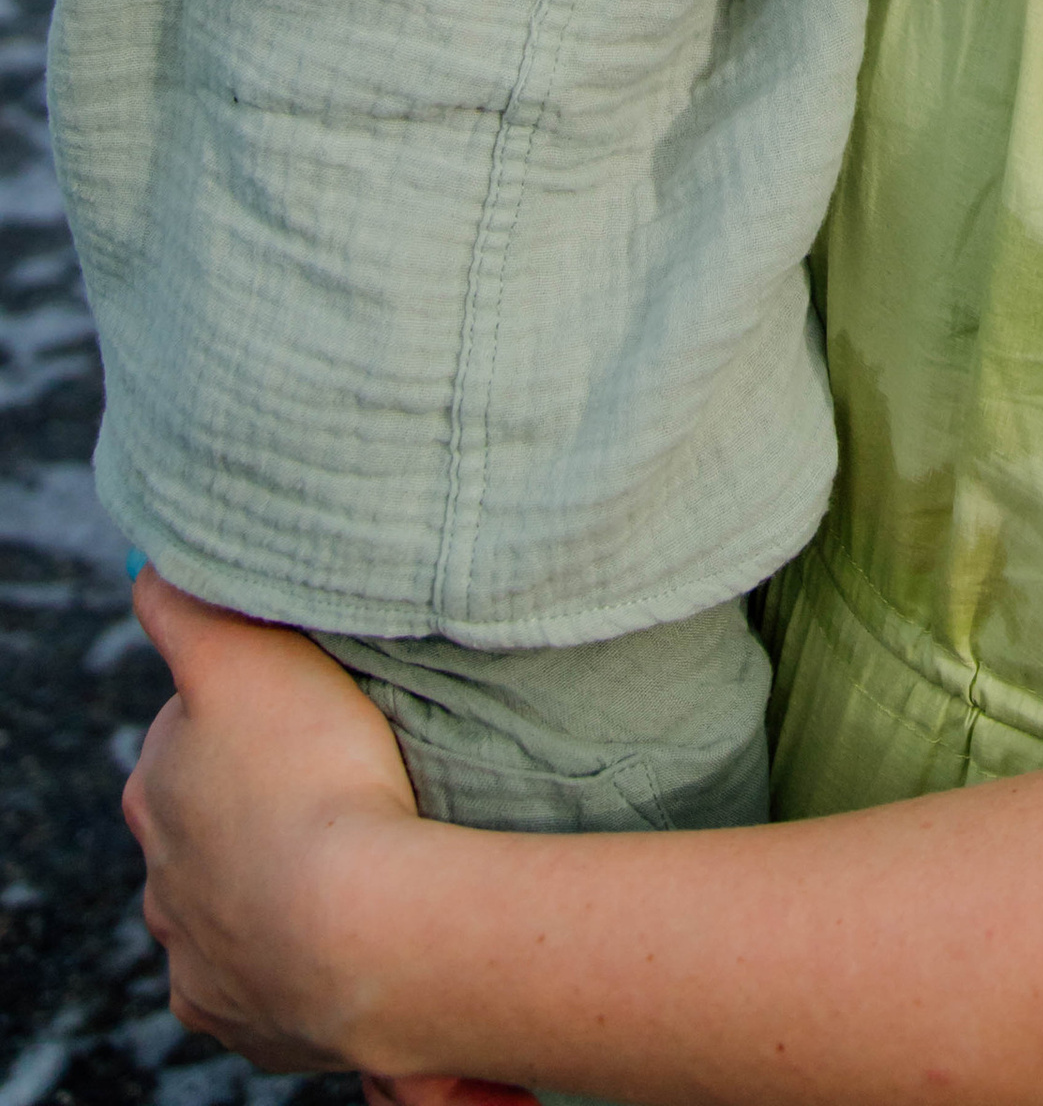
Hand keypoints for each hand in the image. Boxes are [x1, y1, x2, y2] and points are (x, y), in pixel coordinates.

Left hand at [122, 568, 437, 1077]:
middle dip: (250, 804)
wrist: (357, 932)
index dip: (245, 713)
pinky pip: (259, 977)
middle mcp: (159, 880)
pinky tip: (337, 925)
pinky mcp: (239, 1017)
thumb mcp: (243, 656)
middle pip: (201, 825)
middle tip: (333, 779)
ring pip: (226, 903)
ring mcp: (197, 955)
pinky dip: (288, 951)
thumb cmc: (310, 776)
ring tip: (346, 858)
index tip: (302, 709)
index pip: (186, 736)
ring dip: (269, 881)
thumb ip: (186, 604)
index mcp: (154, 791)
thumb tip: (146, 562)